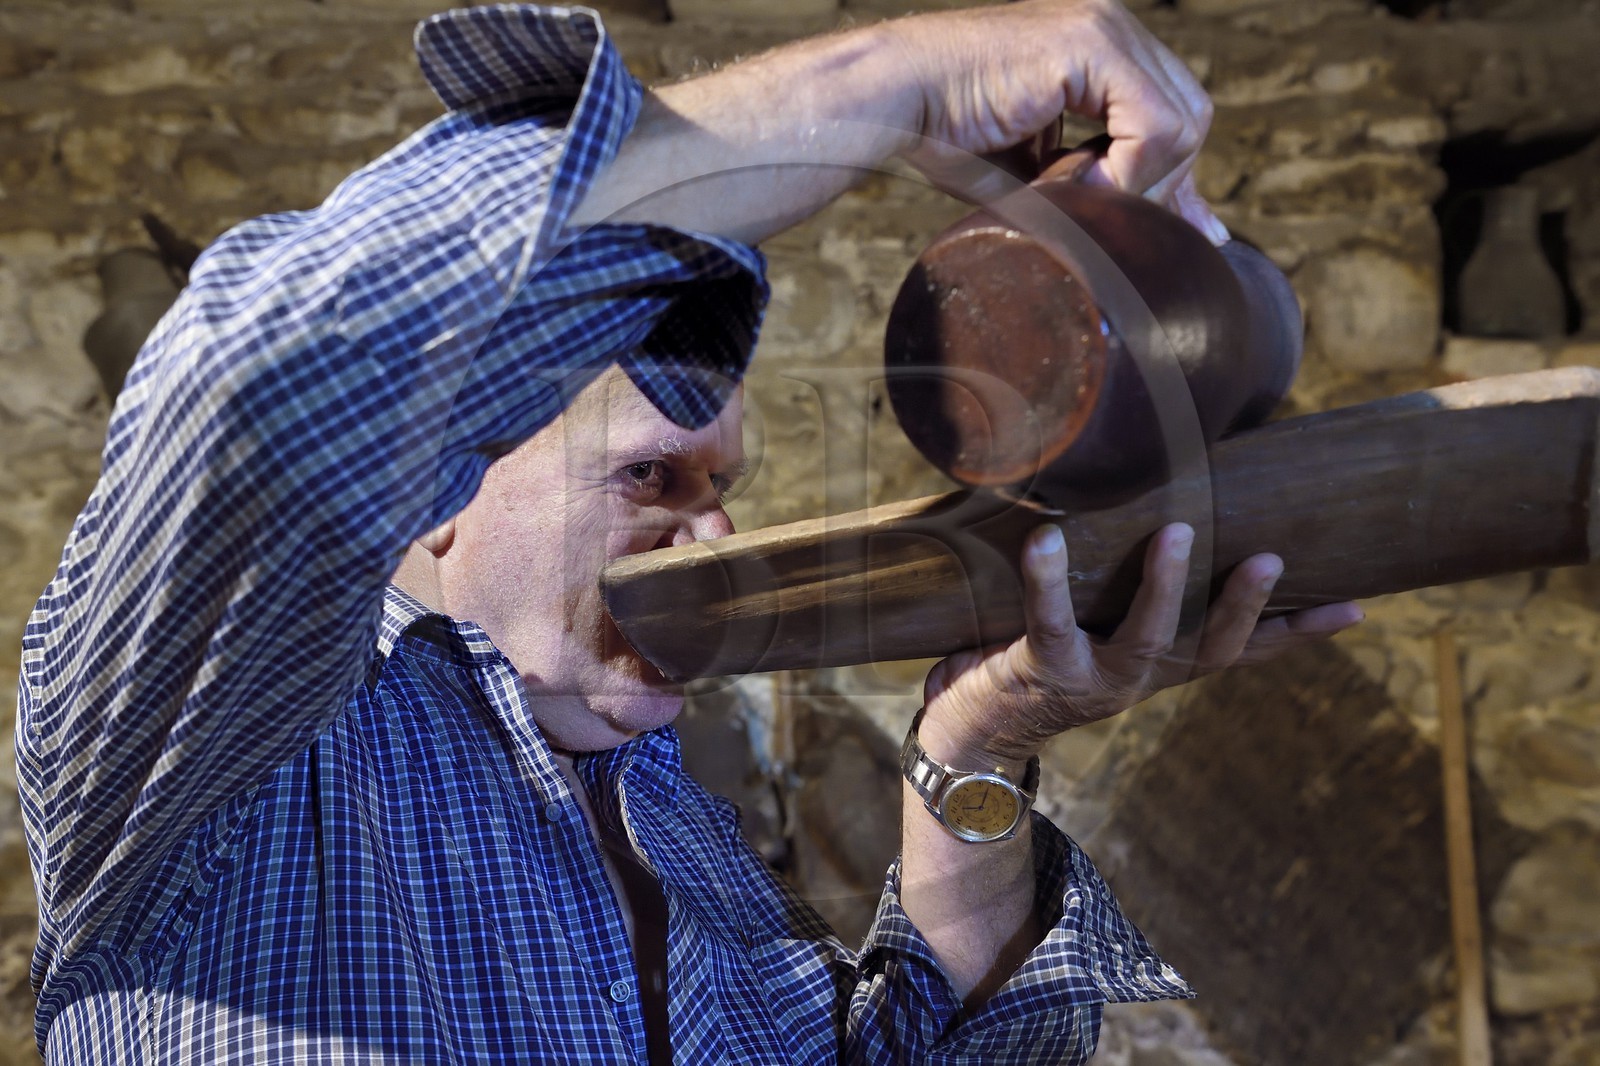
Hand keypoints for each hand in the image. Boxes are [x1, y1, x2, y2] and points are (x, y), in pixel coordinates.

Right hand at [888, 0, 1224, 238]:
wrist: (894, 100)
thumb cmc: (948, 135)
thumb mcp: (1042, 173)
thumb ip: (1102, 187)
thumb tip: (1174, 231)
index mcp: (1102, 48)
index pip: (1175, 115)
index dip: (1170, 177)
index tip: (1149, 226)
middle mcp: (1113, 27)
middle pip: (1191, 117)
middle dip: (1163, 182)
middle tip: (1110, 217)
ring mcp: (1105, 27)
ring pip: (1182, 121)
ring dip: (1140, 179)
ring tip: (1080, 196)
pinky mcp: (1090, 42)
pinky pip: (1154, 123)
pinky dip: (1129, 169)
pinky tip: (1077, 183)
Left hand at [918, 523, 1363, 764]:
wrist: (970, 733)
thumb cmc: (1034, 661)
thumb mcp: (1094, 627)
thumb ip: (1130, 586)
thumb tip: (1172, 500)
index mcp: (1161, 665)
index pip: (1241, 650)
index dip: (1297, 633)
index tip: (1358, 609)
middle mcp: (1140, 677)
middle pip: (1211, 646)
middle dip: (1247, 606)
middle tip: (1274, 559)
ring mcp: (1096, 679)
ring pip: (1147, 636)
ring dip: (1167, 586)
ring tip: (1179, 533)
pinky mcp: (1042, 670)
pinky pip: (1051, 622)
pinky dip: (1049, 579)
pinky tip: (1047, 538)